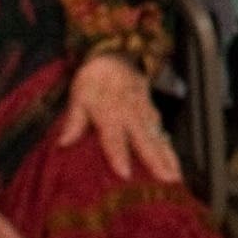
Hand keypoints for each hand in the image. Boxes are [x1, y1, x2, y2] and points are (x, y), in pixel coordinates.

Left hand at [57, 53, 181, 184]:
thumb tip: (63, 142)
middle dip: (155, 161)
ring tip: (175, 177)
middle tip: (166, 180)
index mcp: (110, 112)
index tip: (125, 174)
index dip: (118, 155)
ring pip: (158, 138)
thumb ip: (74, 120)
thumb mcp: (79, 97)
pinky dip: (169, 148)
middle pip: (144, 140)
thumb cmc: (94, 80)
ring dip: (168, 157)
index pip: (114, 137)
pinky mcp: (152, 113)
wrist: (116, 58)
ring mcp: (145, 114)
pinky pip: (162, 133)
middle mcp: (131, 115)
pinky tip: (175, 164)